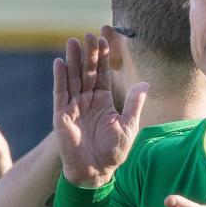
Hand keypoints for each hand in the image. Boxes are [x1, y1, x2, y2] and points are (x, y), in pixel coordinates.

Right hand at [53, 34, 146, 186]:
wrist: (96, 171)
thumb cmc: (114, 152)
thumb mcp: (128, 126)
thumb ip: (134, 104)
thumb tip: (146, 84)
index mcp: (104, 101)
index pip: (103, 75)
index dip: (103, 58)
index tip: (104, 39)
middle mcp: (88, 100)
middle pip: (87, 72)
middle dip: (88, 54)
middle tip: (88, 35)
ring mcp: (74, 106)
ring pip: (73, 78)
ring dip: (72, 60)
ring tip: (72, 42)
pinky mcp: (62, 115)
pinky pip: (60, 93)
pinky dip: (60, 78)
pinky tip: (59, 63)